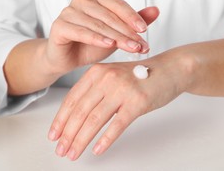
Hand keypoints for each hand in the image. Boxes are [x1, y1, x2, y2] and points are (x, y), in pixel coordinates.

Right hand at [46, 0, 158, 73]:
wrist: (67, 59)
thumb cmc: (91, 44)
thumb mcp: (117, 33)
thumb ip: (133, 22)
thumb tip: (156, 10)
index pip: (117, 4)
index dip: (132, 17)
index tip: (144, 30)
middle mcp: (81, 0)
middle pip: (109, 16)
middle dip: (127, 31)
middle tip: (141, 45)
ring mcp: (68, 12)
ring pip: (98, 24)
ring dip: (116, 37)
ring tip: (130, 48)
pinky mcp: (59, 26)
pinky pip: (81, 31)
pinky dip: (96, 38)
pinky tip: (109, 44)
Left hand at [47, 55, 186, 159]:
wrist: (170, 69)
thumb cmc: (141, 75)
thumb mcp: (114, 75)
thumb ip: (96, 89)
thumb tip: (76, 116)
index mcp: (97, 71)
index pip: (72, 99)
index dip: (60, 119)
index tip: (54, 135)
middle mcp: (107, 78)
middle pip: (80, 111)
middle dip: (68, 134)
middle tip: (61, 150)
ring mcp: (122, 90)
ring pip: (95, 120)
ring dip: (81, 140)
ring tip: (74, 153)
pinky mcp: (137, 102)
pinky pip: (117, 125)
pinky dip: (105, 139)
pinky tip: (97, 149)